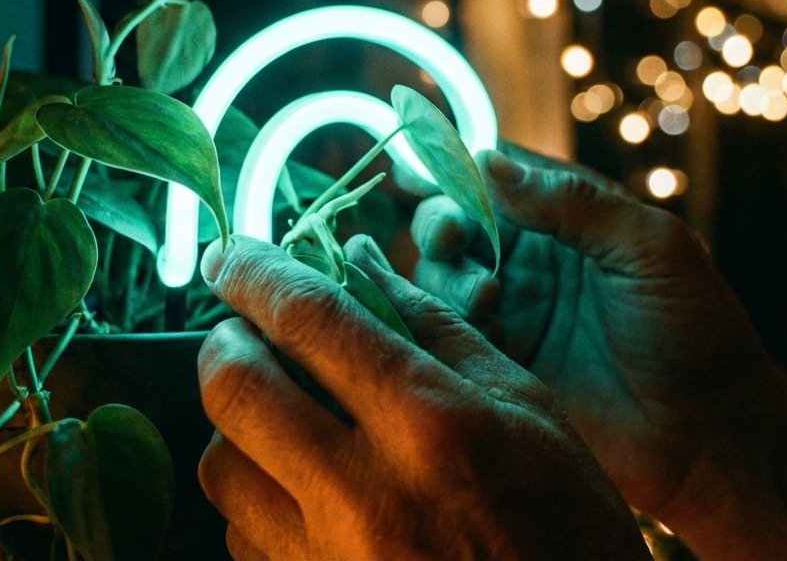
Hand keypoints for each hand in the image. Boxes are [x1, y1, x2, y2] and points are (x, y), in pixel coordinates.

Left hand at [196, 234, 648, 559]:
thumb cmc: (566, 526)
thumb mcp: (530, 411)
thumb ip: (436, 329)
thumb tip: (358, 261)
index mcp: (429, 424)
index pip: (308, 318)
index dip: (254, 271)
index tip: (232, 255)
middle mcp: (364, 492)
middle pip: (233, 388)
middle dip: (224, 343)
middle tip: (246, 331)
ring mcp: (326, 558)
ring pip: (219, 466)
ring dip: (235, 426)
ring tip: (282, 417)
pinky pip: (238, 535)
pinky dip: (254, 497)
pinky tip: (302, 489)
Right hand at [411, 145, 775, 522]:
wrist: (706, 431)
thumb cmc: (695, 329)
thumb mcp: (648, 246)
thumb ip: (573, 203)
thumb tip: (489, 161)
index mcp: (572, 218)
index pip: (500, 176)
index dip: (457, 168)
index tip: (423, 169)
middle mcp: (534, 258)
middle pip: (456, 222)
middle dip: (440, 223)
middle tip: (448, 238)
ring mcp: (515, 310)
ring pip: (443, 277)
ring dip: (447, 277)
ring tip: (486, 297)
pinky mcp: (502, 362)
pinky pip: (450, 334)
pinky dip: (448, 325)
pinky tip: (487, 332)